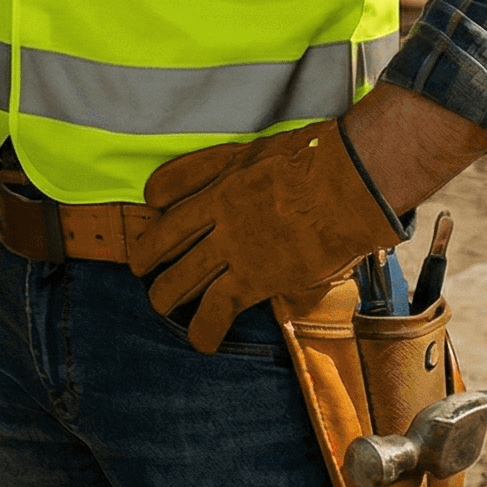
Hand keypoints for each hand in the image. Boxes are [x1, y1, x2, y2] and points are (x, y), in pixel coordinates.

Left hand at [126, 120, 405, 353]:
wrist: (345, 186)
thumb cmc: (315, 159)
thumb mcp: (263, 146)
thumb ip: (240, 163)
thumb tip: (224, 170)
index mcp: (219, 178)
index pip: (169, 188)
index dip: (155, 201)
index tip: (150, 208)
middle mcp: (218, 214)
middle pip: (168, 239)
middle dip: (149, 255)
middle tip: (140, 266)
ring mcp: (234, 247)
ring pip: (184, 275)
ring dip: (167, 294)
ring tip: (159, 304)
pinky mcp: (256, 277)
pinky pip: (220, 307)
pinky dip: (206, 326)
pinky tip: (200, 341)